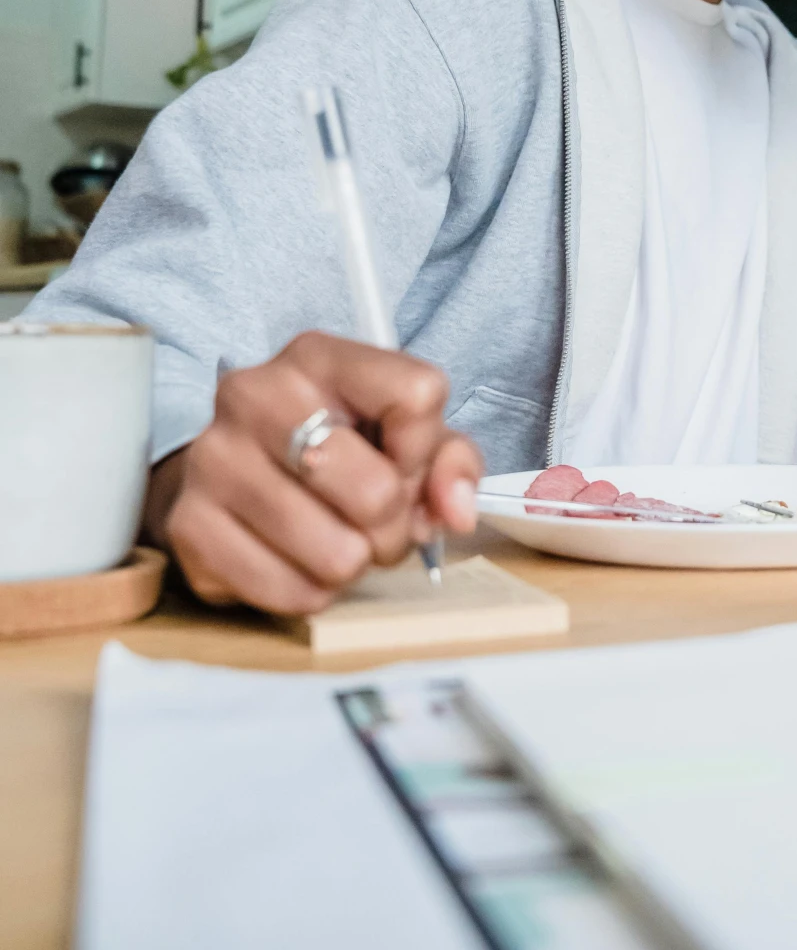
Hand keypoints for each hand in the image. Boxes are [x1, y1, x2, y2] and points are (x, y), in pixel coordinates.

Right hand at [147, 333, 481, 615]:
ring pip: (337, 553)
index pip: (417, 394)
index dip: (426, 449)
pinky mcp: (189, 525)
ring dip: (353, 564)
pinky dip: (311, 593)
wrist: (233, 477)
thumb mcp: (404, 437)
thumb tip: (456, 511)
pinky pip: (291, 592)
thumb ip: (449, 462)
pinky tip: (299, 563)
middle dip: (391, 525)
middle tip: (374, 521)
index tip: (405, 461)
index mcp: (317, 356)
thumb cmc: (334, 451)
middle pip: (377, 490)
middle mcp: (256, 394)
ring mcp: (214, 459)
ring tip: (337, 541)